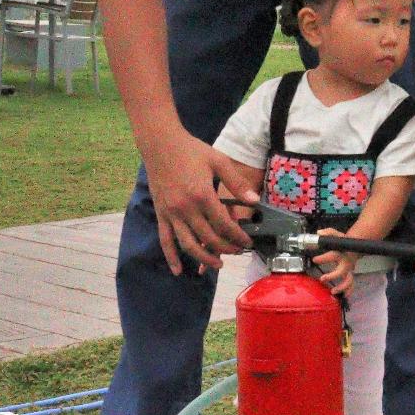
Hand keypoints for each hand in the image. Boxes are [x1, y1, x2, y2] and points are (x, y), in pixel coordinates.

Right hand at [146, 132, 250, 274]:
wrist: (160, 143)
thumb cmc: (191, 150)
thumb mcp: (218, 161)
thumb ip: (236, 182)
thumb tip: (254, 201)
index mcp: (202, 195)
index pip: (224, 225)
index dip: (238, 237)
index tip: (247, 242)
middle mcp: (186, 208)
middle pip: (209, 238)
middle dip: (226, 248)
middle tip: (237, 252)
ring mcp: (171, 213)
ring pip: (188, 244)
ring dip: (204, 259)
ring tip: (218, 265)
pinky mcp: (161, 214)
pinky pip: (165, 240)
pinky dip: (171, 257)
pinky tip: (177, 271)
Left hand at [311, 230, 356, 294]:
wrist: (353, 247)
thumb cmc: (342, 242)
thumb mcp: (335, 234)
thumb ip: (327, 233)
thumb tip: (319, 233)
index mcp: (342, 252)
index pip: (333, 255)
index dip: (323, 258)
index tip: (314, 260)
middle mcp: (346, 262)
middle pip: (342, 271)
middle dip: (333, 276)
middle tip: (323, 278)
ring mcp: (349, 270)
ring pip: (348, 280)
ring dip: (342, 287)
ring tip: (333, 291)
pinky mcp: (349, 275)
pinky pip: (351, 284)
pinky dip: (349, 291)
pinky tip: (344, 296)